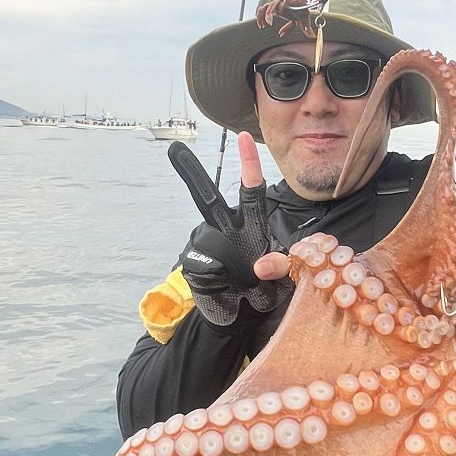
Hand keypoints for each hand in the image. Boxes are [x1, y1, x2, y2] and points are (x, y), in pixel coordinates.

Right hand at [170, 132, 290, 327]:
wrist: (237, 318)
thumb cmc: (260, 292)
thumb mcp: (280, 279)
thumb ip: (279, 267)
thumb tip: (259, 265)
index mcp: (249, 226)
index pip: (251, 190)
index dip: (249, 163)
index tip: (243, 137)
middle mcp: (223, 228)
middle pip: (208, 197)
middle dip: (191, 172)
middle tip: (175, 147)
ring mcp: (204, 243)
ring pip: (211, 241)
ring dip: (228, 265)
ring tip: (237, 281)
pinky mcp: (191, 262)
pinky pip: (203, 264)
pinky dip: (216, 278)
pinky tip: (221, 285)